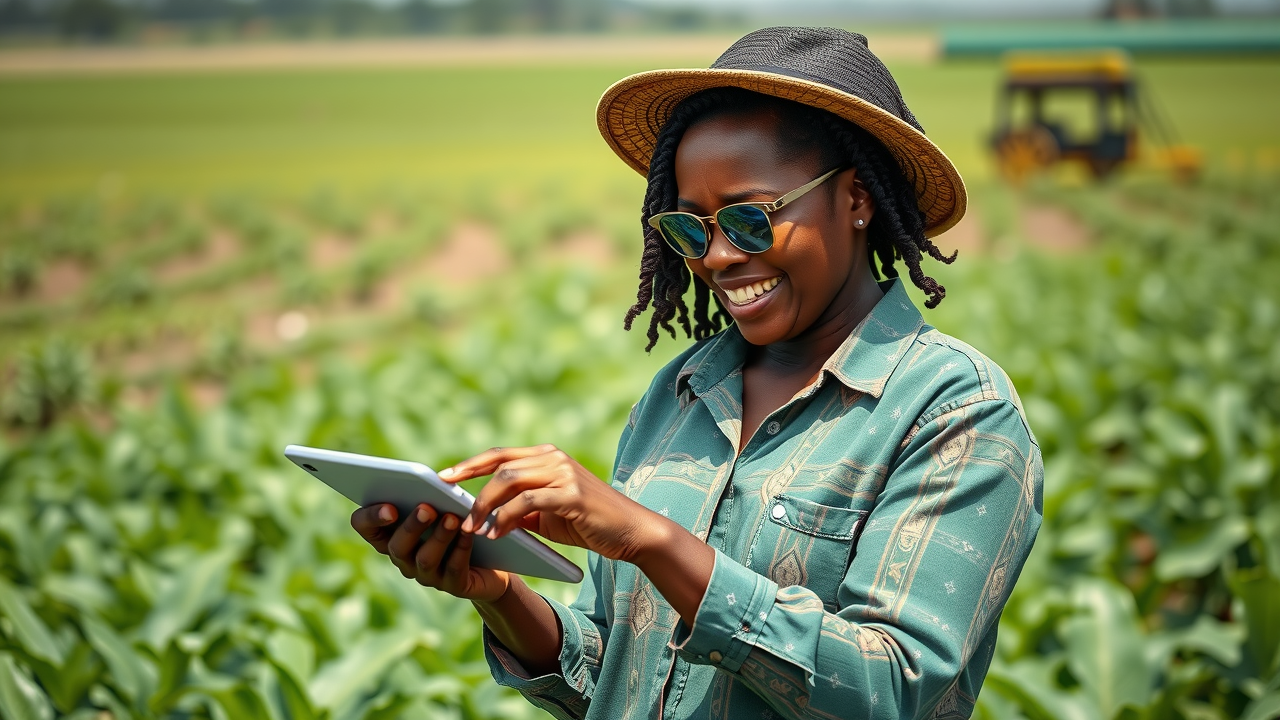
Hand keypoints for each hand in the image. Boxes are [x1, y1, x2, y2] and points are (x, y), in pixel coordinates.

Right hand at [349, 503, 509, 602]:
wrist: (492, 558)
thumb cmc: (457, 519)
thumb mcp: (439, 501)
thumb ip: (426, 492)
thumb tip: (427, 480)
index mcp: (391, 533)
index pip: (364, 526)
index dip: (371, 518)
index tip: (389, 506)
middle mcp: (403, 557)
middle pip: (396, 546)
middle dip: (411, 526)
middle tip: (426, 507)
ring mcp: (427, 575)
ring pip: (425, 559)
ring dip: (438, 537)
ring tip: (451, 517)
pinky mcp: (454, 585)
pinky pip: (454, 569)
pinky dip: (460, 549)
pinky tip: (468, 533)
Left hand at [439, 445, 662, 563]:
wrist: (629, 532)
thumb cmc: (587, 523)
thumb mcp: (547, 514)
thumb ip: (520, 507)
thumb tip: (484, 515)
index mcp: (548, 457)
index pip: (500, 454)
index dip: (470, 464)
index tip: (443, 478)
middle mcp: (555, 458)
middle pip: (501, 465)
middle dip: (472, 488)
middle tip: (452, 511)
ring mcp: (564, 473)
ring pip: (511, 481)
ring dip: (486, 506)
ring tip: (472, 529)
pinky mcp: (572, 494)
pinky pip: (528, 502)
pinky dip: (507, 518)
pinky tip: (497, 534)